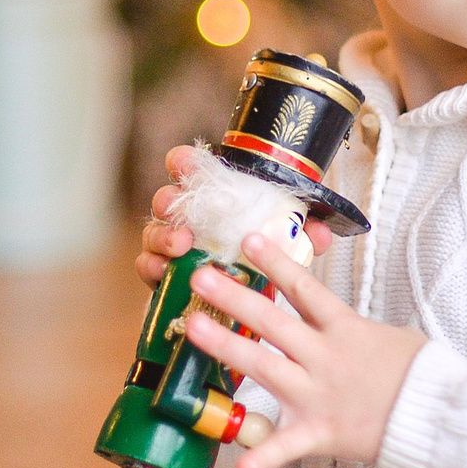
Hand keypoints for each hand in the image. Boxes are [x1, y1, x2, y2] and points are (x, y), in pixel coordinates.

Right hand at [135, 144, 334, 287]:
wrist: (245, 305)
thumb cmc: (261, 261)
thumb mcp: (289, 244)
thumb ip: (304, 234)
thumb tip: (319, 232)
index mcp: (214, 200)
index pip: (190, 169)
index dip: (184, 162)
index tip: (185, 163)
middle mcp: (187, 218)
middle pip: (166, 198)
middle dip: (168, 198)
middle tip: (176, 206)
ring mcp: (170, 246)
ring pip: (153, 232)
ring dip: (162, 235)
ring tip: (180, 244)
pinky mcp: (162, 275)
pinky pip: (146, 266)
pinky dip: (153, 267)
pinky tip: (165, 271)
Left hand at [184, 230, 424, 467]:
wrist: (438, 417)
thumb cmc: (418, 374)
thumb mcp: (390, 336)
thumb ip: (351, 326)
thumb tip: (329, 315)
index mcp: (345, 329)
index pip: (305, 289)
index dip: (276, 263)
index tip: (248, 240)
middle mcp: (325, 357)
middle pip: (273, 321)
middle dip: (234, 296)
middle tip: (201, 275)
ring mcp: (318, 395)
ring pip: (264, 367)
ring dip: (226, 346)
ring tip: (192, 325)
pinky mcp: (320, 432)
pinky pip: (287, 446)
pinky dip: (264, 458)